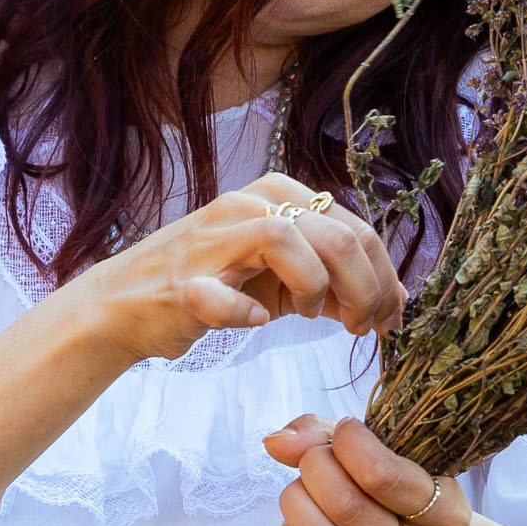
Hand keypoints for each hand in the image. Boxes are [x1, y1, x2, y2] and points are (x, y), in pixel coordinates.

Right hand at [79, 175, 404, 365]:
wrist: (128, 305)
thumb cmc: (213, 287)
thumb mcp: (285, 280)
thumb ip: (337, 282)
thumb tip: (398, 300)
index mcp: (279, 197)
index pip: (355, 230)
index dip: (384, 279)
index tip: (388, 321)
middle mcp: (249, 205)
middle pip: (335, 235)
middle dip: (365, 290)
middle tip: (363, 328)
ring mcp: (214, 240)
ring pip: (289, 241)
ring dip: (315, 290)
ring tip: (310, 318)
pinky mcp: (184, 282)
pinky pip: (222, 295)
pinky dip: (244, 314)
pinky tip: (254, 324)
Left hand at [261, 413, 470, 525]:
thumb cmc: (409, 506)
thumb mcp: (400, 463)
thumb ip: (334, 437)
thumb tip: (276, 442)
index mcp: (448, 518)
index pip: (382, 474)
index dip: (347, 442)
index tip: (344, 434)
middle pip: (345, 505)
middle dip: (315, 467)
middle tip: (317, 462)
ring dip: (297, 504)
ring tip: (305, 494)